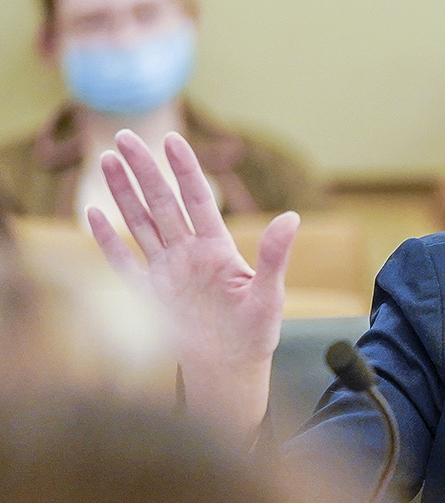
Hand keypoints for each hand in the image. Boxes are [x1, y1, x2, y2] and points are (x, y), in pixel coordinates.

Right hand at [86, 128, 292, 436]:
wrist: (230, 367)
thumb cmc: (255, 331)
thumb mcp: (269, 294)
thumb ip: (275, 256)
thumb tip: (292, 217)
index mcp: (217, 248)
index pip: (198, 200)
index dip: (185, 171)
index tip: (173, 141)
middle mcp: (188, 253)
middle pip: (162, 203)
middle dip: (145, 170)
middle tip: (126, 135)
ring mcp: (165, 271)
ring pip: (140, 224)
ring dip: (124, 194)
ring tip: (108, 160)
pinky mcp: (148, 294)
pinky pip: (124, 263)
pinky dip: (108, 241)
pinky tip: (94, 214)